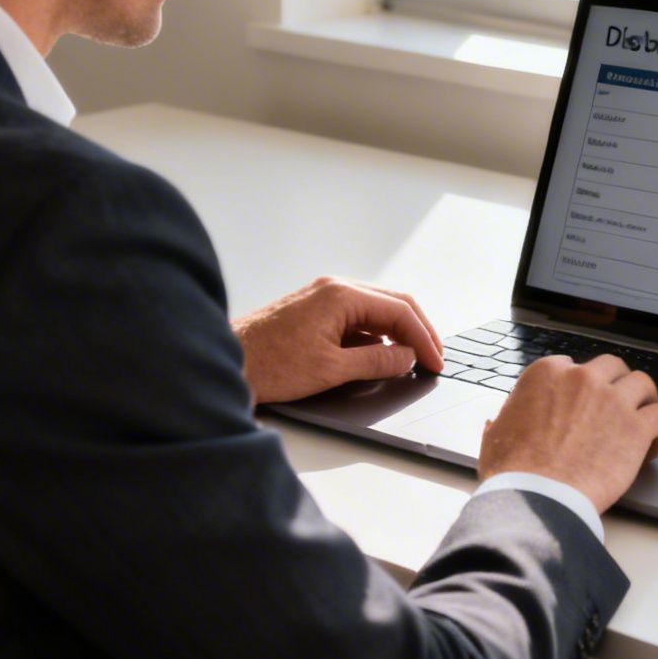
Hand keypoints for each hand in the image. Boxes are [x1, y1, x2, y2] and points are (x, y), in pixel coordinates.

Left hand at [233, 277, 443, 404]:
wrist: (223, 361)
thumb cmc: (268, 364)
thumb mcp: (330, 369)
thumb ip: (376, 362)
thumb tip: (406, 358)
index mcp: (341, 296)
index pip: (399, 310)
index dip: (423, 338)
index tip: (435, 362)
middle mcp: (333, 289)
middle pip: (391, 304)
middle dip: (416, 332)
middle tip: (433, 359)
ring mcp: (321, 298)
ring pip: (374, 311)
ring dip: (396, 334)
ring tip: (411, 360)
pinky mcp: (312, 312)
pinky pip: (355, 319)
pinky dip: (373, 337)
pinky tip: (379, 357)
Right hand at [478, 354, 657, 515]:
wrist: (536, 499)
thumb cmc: (513, 472)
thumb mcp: (496, 436)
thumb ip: (505, 419)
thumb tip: (500, 420)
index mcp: (547, 374)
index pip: (573, 367)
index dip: (580, 388)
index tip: (582, 405)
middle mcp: (583, 378)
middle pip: (612, 367)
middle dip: (615, 385)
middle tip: (615, 407)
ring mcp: (612, 401)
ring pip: (642, 384)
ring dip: (643, 400)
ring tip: (641, 419)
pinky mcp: (636, 428)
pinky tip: (653, 444)